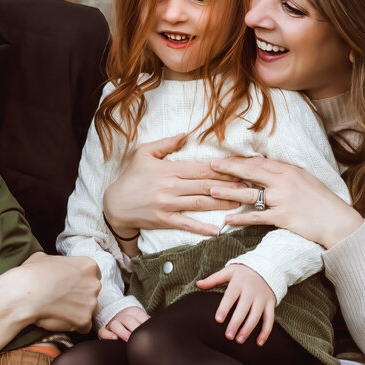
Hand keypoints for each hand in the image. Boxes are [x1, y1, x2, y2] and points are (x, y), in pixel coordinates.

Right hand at [0, 253, 98, 359]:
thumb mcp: (44, 258)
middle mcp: (94, 283)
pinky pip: (84, 326)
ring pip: (90, 310)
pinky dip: (75, 326)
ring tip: (60, 311)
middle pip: (92, 293)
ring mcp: (91, 303)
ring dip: (78, 312)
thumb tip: (54, 266)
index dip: (80, 283)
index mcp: (88, 265)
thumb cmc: (31, 274)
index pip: (92, 276)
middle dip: (80, 298)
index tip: (69, 288)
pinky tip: (60, 320)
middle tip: (63, 300)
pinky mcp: (84, 320)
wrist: (23, 293)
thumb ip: (58, 262)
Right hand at [98, 306, 150, 340]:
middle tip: (139, 339)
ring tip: (128, 340)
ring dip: (122, 332)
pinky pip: (103, 331)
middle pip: (128, 320)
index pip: (140, 317)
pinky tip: (114, 339)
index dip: (144, 326)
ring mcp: (113, 322)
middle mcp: (122, 316)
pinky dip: (107, 335)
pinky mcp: (105, 329)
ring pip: (115, 325)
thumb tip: (159, 330)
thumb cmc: (135, 322)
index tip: (149, 334)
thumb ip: (149, 323)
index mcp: (134, 312)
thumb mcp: (143, 319)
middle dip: (134, 330)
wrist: (119, 316)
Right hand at [103, 134, 245, 237]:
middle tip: (249, 185)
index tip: (239, 168)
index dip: (222, 169)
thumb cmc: (130, 177)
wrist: (114, 204)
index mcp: (169, 169)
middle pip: (206, 185)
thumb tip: (185, 134)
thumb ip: (165, 144)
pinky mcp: (165, 220)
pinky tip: (218, 229)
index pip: (201, 168)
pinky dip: (203, 228)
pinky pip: (187, 224)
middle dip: (229, 185)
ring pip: (201, 203)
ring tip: (241, 202)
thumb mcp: (143, 154)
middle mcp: (171, 187)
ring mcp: (168, 205)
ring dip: (223, 203)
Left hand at [195, 264, 275, 344]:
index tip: (218, 320)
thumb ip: (213, 279)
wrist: (267, 267)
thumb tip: (198, 284)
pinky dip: (266, 331)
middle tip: (228, 336)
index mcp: (239, 283)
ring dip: (248, 329)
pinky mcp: (270, 304)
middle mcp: (251, 291)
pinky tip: (259, 343)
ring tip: (239, 340)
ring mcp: (262, 298)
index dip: (224, 308)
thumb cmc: (243, 273)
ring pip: (256, 316)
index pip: (230, 296)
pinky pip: (269, 319)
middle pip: (243, 309)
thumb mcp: (228, 272)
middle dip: (236, 323)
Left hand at [209, 156, 364, 248]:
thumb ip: (285, 175)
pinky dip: (241, 218)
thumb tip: (267, 169)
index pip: (259, 162)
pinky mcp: (283, 217)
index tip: (223, 158)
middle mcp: (284, 182)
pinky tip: (227, 219)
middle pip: (251, 172)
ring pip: (250, 194)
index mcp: (289, 171)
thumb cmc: (321, 201)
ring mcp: (283, 200)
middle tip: (210, 166)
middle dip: (229, 168)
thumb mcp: (304, 180)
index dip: (239, 160)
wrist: (338, 220)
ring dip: (229, 192)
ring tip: (211, 191)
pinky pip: (257, 217)